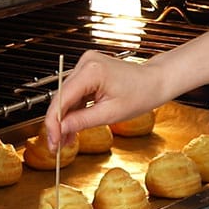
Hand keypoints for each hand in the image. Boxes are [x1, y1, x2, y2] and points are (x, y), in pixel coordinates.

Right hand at [44, 51, 168, 150]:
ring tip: (65, 140)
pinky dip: (74, 110)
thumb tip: (60, 129)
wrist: (156, 82)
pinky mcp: (89, 71)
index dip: (53, 123)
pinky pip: (75, 93)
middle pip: (61, 97)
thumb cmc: (142, 93)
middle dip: (58, 123)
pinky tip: (72, 127)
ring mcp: (87, 65)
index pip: (61, 99)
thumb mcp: (110, 114)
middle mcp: (86, 63)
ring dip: (65, 119)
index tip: (52, 141)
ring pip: (66, 97)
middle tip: (56, 145)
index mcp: (91, 70)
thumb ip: (81, 121)